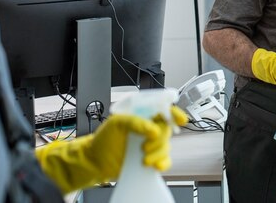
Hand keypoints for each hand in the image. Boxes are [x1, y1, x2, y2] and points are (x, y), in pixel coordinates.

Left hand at [35, 105, 187, 193]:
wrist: (96, 161)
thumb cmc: (103, 139)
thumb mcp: (116, 123)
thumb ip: (135, 122)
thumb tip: (153, 129)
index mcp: (143, 116)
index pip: (163, 110)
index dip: (174, 113)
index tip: (180, 119)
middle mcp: (148, 129)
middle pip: (167, 130)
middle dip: (159, 140)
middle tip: (145, 146)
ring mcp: (150, 144)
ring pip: (166, 146)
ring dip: (158, 153)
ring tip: (143, 159)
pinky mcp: (150, 158)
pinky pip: (164, 161)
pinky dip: (162, 163)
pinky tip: (154, 166)